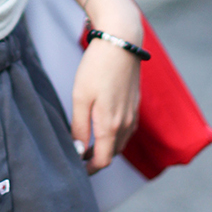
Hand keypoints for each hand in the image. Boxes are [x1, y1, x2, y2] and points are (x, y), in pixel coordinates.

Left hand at [72, 0, 142, 172]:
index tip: (75, 168)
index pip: (103, 161)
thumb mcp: (80, 97)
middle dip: (97, 159)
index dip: (89, 169)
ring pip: (120, 142)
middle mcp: (126, 124)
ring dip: (106, 147)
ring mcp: (133, 114)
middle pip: (113, 154)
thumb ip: (79, 127)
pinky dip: (114, 134)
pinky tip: (101, 125)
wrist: (121, 42)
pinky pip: (126, 129)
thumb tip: (79, 151)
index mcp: (111, 125)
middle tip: (77, 156)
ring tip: (86, 143)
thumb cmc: (97, 68)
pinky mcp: (135, 104)